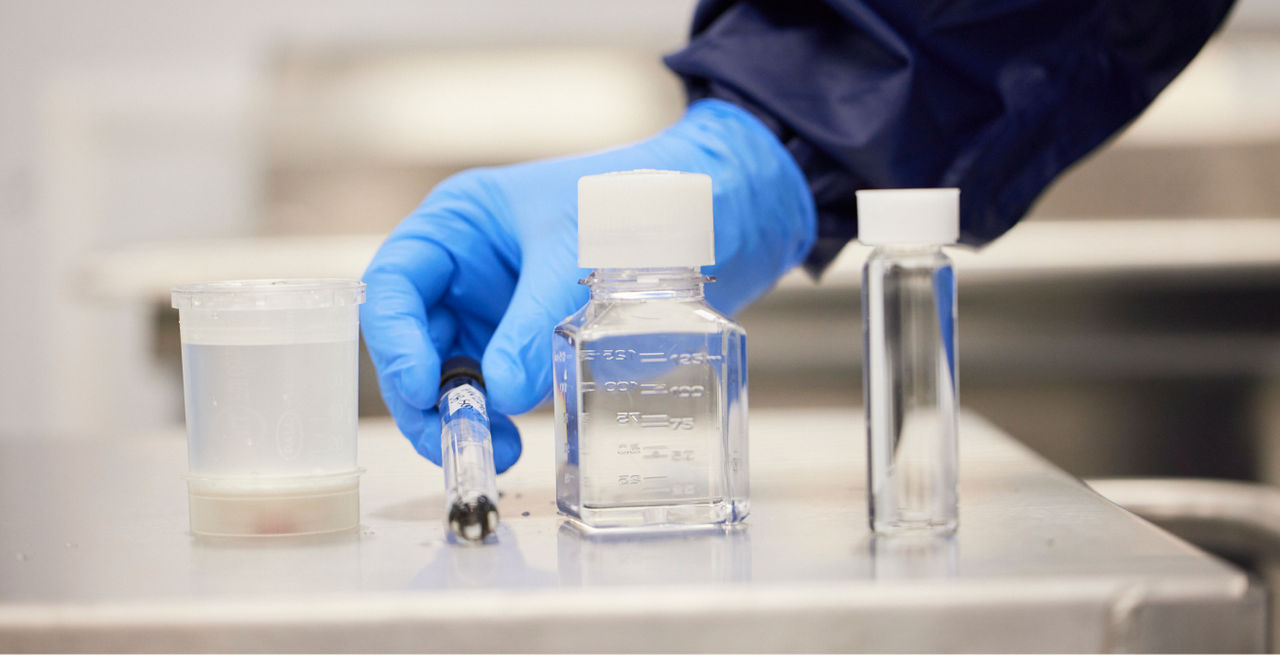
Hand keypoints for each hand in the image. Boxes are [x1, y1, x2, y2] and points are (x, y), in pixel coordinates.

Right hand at [360, 99, 814, 471]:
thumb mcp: (576, 254)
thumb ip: (535, 323)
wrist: (719, 212)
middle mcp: (468, 269)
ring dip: (464, 415)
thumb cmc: (640, 202)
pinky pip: (500, 383)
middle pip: (414, 340)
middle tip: (459, 440)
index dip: (394, 340)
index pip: (395, 283)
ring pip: (453, 371)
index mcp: (460, 224)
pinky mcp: (533, 339)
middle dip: (427, 396)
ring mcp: (498, 307)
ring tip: (501, 448)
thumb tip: (503, 395)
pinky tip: (520, 435)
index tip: (422, 389)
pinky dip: (501, 414)